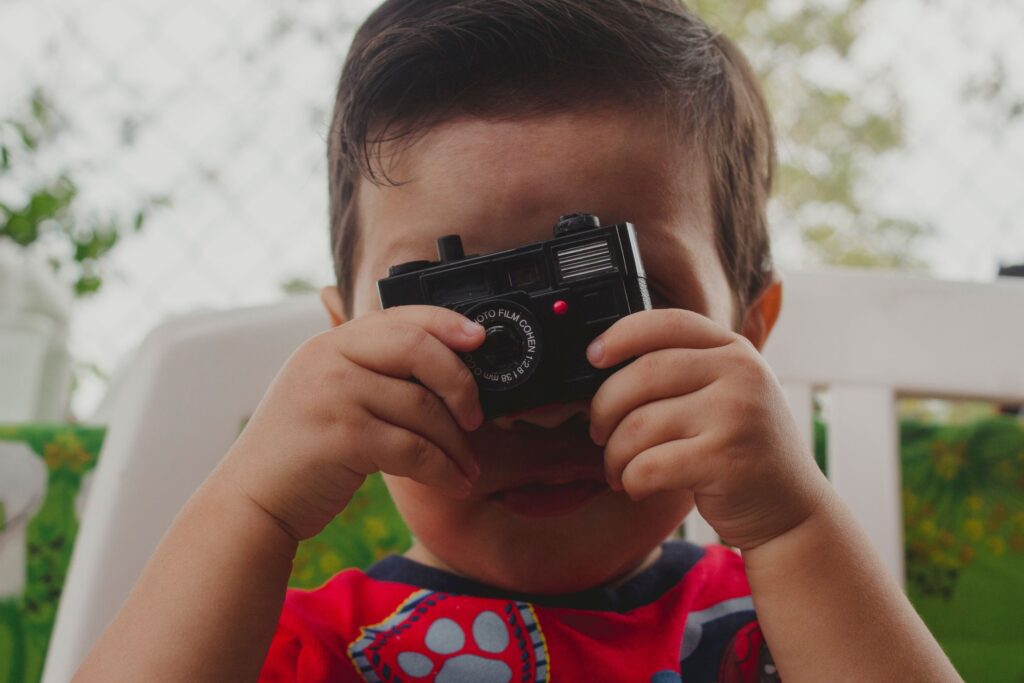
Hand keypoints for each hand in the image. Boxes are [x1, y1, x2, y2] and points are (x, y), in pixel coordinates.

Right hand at [222, 305, 485, 539]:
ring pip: (422, 406)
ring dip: (456, 443)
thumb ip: (370, 372)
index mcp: (330, 344)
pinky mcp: (342, 437)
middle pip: (417, 349)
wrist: (252, 500)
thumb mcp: (328, 395)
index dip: (446, 323)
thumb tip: (445, 365)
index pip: (400, 317)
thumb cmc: (301, 452)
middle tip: (476, 416)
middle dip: (460, 382)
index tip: (479, 338)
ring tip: (467, 466)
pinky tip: (454, 483)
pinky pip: (413, 448)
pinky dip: (442, 469)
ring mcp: (333, 395)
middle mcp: (329, 359)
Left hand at [586, 308, 827, 549]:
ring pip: (639, 424)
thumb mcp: (727, 393)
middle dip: (604, 407)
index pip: (666, 323)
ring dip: (614, 453)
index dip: (620, 335)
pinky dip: (631, 479)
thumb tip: (603, 364)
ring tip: (617, 469)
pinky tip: (637, 486)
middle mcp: (740, 373)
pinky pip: (648, 465)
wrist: (792, 511)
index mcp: (734, 349)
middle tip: (598, 432)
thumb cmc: (742, 450)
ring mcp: (735, 415)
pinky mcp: (725, 460)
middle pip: (642, 374)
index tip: (593, 357)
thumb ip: (685, 370)